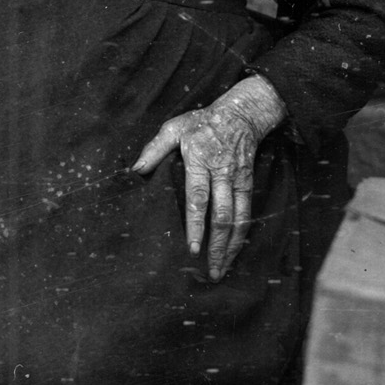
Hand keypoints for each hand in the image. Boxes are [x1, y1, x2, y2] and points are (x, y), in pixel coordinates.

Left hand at [132, 76, 286, 281]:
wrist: (241, 114)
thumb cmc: (202, 123)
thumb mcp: (174, 127)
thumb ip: (155, 149)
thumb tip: (136, 170)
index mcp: (200, 161)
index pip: (198, 198)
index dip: (196, 225)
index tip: (192, 248)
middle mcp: (222, 174)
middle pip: (221, 216)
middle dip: (216, 245)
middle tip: (209, 270)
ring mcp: (238, 181)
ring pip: (237, 220)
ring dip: (230, 247)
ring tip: (220, 269)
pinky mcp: (248, 184)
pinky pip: (246, 214)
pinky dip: (241, 236)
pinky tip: (233, 252)